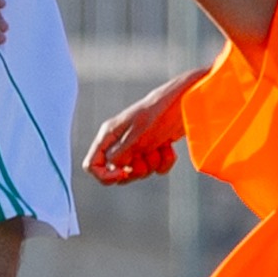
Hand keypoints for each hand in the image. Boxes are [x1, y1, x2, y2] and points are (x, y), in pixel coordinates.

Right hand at [85, 69, 204, 183]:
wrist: (185, 101)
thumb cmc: (159, 113)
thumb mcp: (138, 135)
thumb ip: (121, 154)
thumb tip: (111, 168)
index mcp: (109, 135)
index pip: (92, 164)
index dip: (105, 174)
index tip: (124, 172)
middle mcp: (120, 141)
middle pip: (117, 171)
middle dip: (134, 170)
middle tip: (144, 159)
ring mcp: (138, 145)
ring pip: (138, 171)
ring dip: (152, 164)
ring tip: (159, 148)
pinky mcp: (154, 148)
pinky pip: (155, 168)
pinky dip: (164, 161)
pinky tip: (168, 148)